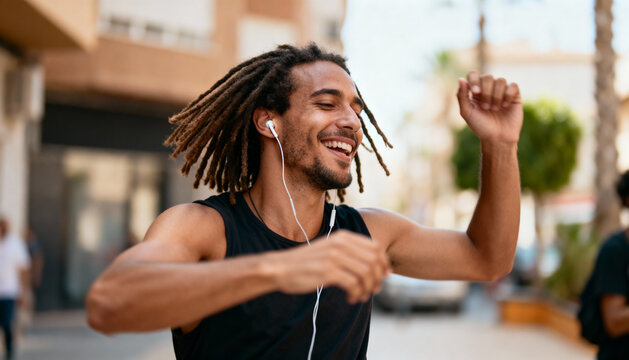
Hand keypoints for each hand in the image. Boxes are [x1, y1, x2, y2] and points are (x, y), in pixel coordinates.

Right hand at [267, 230, 390, 303]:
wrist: (281, 267)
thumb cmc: (306, 262)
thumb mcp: (329, 249)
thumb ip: (349, 252)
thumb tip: (374, 265)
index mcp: (343, 236)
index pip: (376, 248)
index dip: (384, 263)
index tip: (385, 277)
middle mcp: (341, 244)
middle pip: (374, 261)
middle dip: (377, 278)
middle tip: (373, 290)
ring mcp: (335, 257)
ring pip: (366, 274)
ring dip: (367, 289)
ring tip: (360, 296)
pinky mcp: (328, 271)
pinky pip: (354, 284)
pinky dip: (356, 294)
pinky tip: (350, 298)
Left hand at [457, 71, 522, 143]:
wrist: (498, 138)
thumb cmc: (481, 126)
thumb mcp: (467, 113)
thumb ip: (462, 96)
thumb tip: (461, 79)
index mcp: (475, 90)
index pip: (473, 74)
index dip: (474, 80)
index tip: (475, 93)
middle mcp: (488, 88)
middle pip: (487, 77)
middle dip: (486, 93)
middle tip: (486, 107)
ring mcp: (502, 90)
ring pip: (500, 80)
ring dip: (496, 96)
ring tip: (495, 109)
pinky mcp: (514, 94)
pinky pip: (513, 85)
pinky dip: (508, 95)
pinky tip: (505, 106)